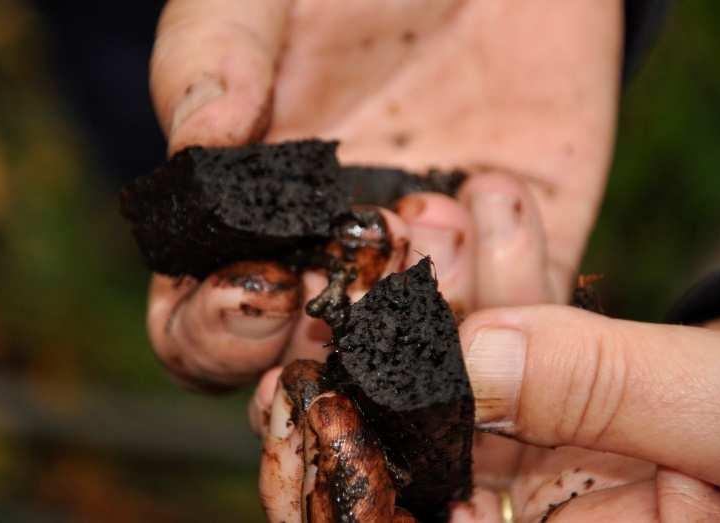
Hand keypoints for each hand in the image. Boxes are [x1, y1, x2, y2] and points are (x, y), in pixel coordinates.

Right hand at [145, 0, 621, 391]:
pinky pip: (525, 315)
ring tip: (432, 208)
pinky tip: (496, 185)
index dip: (219, 338)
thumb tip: (193, 146)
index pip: (206, 329)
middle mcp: (340, 265)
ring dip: (427, 315)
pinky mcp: (520, 249)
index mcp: (253, 225)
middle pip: (315, 373)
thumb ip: (211, 60)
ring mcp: (433, 268)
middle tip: (354, 295)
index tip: (261, 290)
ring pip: (426, 365)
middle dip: (332, 359)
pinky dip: (514, 278)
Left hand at [256, 242, 719, 520]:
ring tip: (434, 218)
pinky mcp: (588, 382)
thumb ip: (610, 392)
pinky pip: (538, 329)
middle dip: (411, 357)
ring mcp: (573, 446)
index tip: (332, 398)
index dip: (382, 477)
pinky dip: (521, 271)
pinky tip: (496, 207)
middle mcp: (567, 509)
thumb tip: (475, 355)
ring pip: (489, 372)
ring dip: (463, 290)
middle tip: (360, 290)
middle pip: (451, 446)